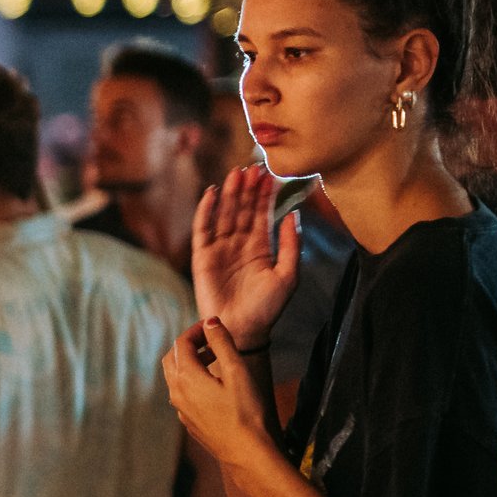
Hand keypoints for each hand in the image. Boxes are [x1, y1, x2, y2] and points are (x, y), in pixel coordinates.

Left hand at [161, 320, 273, 470]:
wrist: (246, 452)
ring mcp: (180, 408)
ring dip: (191, 363)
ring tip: (216, 359)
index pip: (181, 344)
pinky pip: (182, 393)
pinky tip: (214, 384)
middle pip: (172, 359)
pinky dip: (192, 380)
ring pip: (175, 377)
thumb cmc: (246, 411)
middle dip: (189, 345)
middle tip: (212, 340)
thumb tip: (210, 321)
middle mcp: (176, 392)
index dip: (196, 330)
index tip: (213, 325)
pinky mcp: (188, 420)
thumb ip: (222, 343)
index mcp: (186, 377)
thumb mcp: (236, 371)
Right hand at [191, 167, 298, 344]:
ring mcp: (220, 249)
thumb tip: (293, 214)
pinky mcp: (202, 257)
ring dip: (229, 194)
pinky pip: (203, 229)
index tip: (270, 174)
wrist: (242, 329)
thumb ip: (291, 244)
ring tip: (236, 174)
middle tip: (252, 167)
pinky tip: (211, 194)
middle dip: (247, 188)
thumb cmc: (267, 307)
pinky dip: (205, 211)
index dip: (265, 195)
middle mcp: (239, 244)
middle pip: (242, 209)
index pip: (262, 214)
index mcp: (260, 247)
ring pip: (224, 214)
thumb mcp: (288, 275)